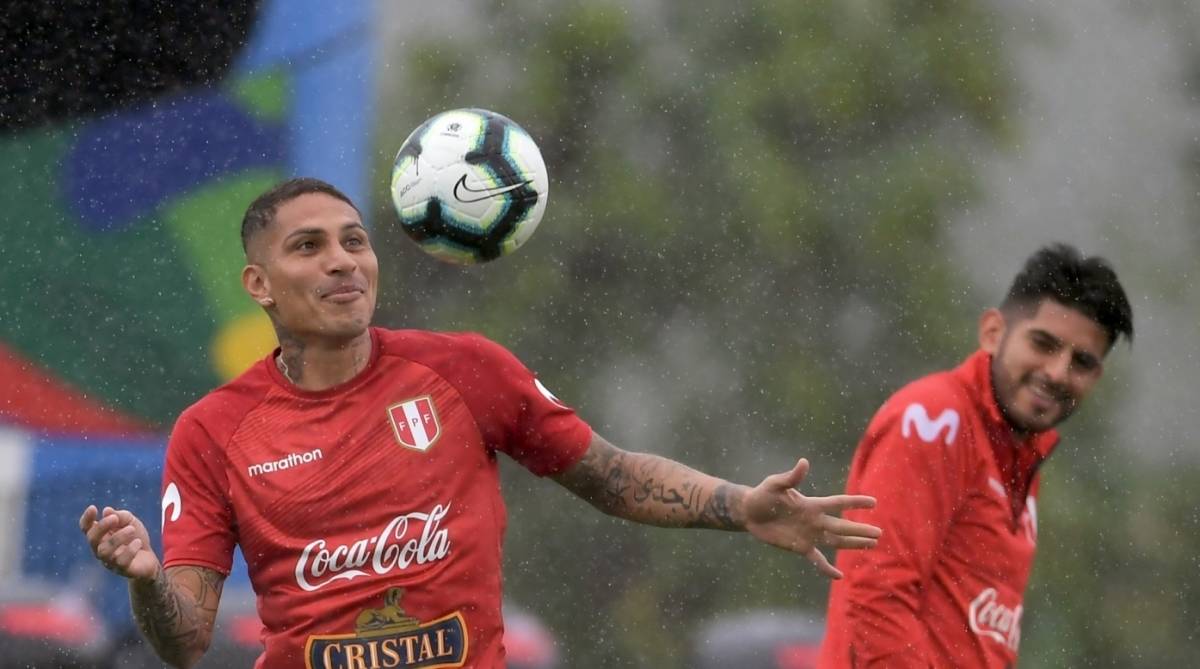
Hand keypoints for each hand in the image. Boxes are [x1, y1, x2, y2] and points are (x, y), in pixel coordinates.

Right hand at [80, 505, 159, 580]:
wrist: (148, 558)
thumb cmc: (135, 537)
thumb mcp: (131, 522)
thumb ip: (121, 516)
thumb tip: (107, 510)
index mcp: (100, 536)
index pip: (87, 528)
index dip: (86, 519)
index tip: (93, 508)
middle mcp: (100, 549)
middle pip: (92, 539)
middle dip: (102, 527)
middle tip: (115, 518)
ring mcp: (109, 561)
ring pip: (104, 551)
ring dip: (118, 538)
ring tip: (132, 529)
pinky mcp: (121, 569)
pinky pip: (120, 562)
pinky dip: (129, 550)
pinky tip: (138, 543)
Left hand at [742, 458, 880, 578]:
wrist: (749, 512)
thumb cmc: (763, 495)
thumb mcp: (776, 484)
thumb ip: (792, 477)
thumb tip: (804, 462)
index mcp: (812, 505)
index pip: (838, 503)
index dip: (855, 502)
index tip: (874, 503)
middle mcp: (815, 520)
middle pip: (842, 526)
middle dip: (860, 530)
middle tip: (879, 533)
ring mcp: (809, 535)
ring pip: (836, 541)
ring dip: (853, 544)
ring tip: (872, 545)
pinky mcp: (800, 547)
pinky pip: (817, 560)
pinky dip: (827, 569)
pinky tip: (839, 576)